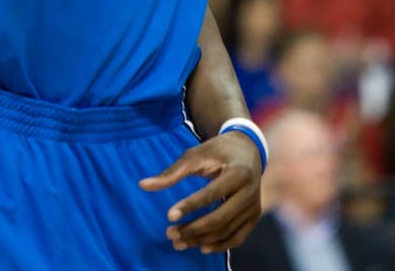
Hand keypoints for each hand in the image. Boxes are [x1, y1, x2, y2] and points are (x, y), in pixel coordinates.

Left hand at [139, 132, 261, 252]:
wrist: (247, 149)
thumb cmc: (217, 150)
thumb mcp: (195, 154)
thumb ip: (171, 172)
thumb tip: (142, 185)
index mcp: (237, 172)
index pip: (211, 194)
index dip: (190, 206)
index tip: (168, 216)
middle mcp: (250, 192)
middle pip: (220, 218)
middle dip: (193, 228)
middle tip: (169, 234)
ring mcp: (254, 206)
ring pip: (227, 231)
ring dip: (201, 240)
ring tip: (178, 241)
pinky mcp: (254, 216)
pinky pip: (237, 237)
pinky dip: (219, 245)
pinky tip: (199, 246)